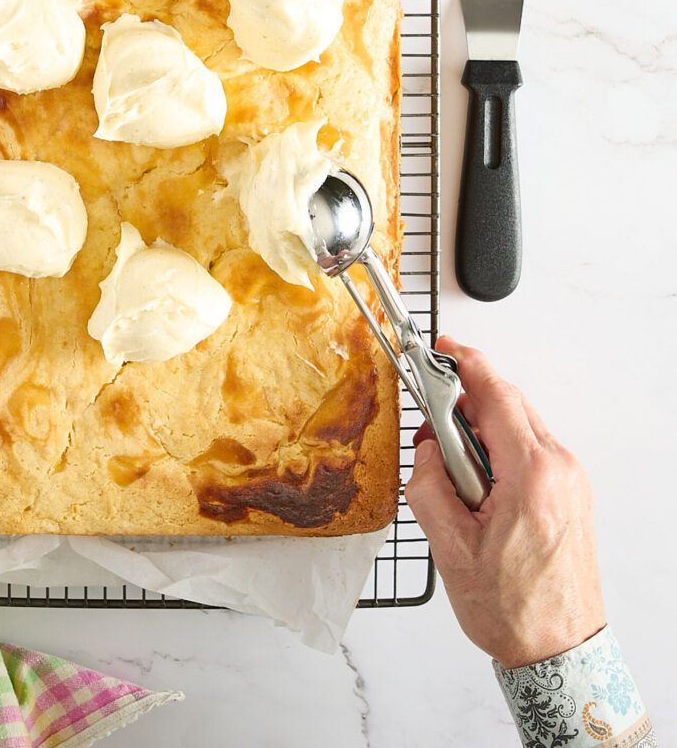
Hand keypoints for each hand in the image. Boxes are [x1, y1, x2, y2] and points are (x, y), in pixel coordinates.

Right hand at [404, 335, 605, 669]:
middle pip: (509, 406)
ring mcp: (571, 481)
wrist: (560, 651)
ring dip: (481, 433)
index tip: (445, 347)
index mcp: (532, 476)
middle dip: (466, 404)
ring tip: (454, 473)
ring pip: (519, 428)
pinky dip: (500, 452)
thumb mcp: (448, 547)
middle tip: (432, 425)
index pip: (497, 396)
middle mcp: (559, 470)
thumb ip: (428, 486)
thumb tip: (427, 451)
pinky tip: (478, 486)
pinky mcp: (571, 493)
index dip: (467, 365)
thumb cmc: (513, 609)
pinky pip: (531, 450)